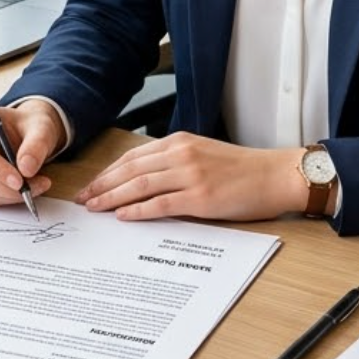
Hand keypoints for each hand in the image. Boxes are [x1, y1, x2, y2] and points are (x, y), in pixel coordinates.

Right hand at [0, 98, 60, 207]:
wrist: (26, 133)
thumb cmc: (29, 125)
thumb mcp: (40, 127)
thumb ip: (36, 144)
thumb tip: (27, 169)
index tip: (19, 181)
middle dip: (4, 187)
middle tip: (32, 189)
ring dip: (7, 195)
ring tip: (34, 187)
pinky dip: (4, 198)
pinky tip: (22, 191)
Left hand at [75, 133, 302, 221]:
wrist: (274, 175)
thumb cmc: (242, 169)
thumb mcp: (203, 154)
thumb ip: (175, 162)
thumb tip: (145, 179)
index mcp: (179, 142)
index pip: (133, 156)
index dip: (108, 171)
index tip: (92, 183)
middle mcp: (181, 154)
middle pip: (130, 169)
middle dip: (103, 184)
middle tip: (84, 198)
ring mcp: (190, 175)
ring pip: (140, 185)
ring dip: (112, 197)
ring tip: (95, 208)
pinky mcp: (200, 197)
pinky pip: (161, 204)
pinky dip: (138, 210)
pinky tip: (123, 217)